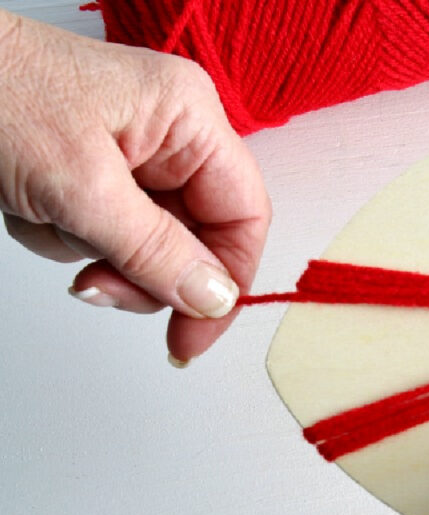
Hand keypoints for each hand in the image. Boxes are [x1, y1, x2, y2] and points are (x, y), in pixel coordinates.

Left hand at [0, 10, 270, 361]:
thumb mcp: (81, 185)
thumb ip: (155, 251)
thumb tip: (214, 300)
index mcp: (190, 120)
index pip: (244, 216)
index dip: (228, 281)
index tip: (195, 332)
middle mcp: (174, 138)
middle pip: (197, 240)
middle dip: (144, 271)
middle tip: (99, 286)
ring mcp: (138, 157)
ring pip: (149, 248)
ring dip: (97, 253)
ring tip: (50, 218)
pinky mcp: (103, 175)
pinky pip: (108, 237)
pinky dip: (69, 237)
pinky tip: (35, 207)